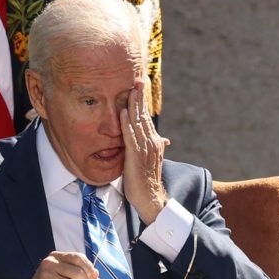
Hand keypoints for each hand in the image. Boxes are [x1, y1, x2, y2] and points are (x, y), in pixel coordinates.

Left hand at [121, 82, 170, 224]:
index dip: (142, 103)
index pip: (147, 119)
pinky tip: (122, 111)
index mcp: (154, 142)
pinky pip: (130, 135)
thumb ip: (148, 148)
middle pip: (144, 116)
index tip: (139, 89)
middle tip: (137, 81)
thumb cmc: (145, 181)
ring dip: (133, 105)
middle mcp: (152, 142)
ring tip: (130, 90)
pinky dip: (126, 122)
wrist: (150, 198)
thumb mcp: (148, 161)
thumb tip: (156, 140)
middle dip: (140, 98)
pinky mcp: (136, 155)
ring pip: (138, 122)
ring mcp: (145, 148)